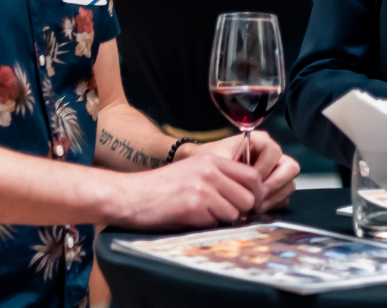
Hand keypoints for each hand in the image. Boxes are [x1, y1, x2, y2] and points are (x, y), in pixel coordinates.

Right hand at [108, 154, 263, 229]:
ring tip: (202, 215)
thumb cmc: (161, 187)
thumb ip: (220, 177)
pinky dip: (207, 226)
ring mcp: (202, 189)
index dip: (255, 194)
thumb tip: (248, 197)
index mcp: (212, 160)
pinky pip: (215, 224)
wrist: (131, 195)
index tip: (250, 205)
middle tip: (226, 215)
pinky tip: (191, 219)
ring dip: (222, 220)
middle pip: (248, 198)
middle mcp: (210, 172)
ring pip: (234, 214)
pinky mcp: (193, 208)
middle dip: (241, 211)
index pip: (252, 176)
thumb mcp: (193, 170)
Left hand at [183, 131, 299, 213]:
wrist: (201, 174)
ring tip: (255, 206)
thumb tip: (249, 180)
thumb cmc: (208, 162)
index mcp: (259, 141)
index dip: (265, 168)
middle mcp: (270, 156)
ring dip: (273, 198)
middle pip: (289, 169)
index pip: (274, 152)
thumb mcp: (217, 159)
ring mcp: (274, 173)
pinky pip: (282, 198)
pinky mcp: (273, 189)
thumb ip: (233, 166)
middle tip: (257, 197)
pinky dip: (271, 205)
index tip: (251, 180)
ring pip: (288, 185)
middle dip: (274, 185)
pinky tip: (256, 210)